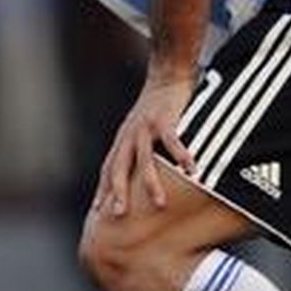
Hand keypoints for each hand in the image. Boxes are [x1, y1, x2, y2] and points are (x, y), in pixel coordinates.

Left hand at [93, 73, 198, 216]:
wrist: (167, 74)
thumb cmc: (157, 106)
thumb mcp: (140, 128)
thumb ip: (138, 149)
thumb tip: (143, 172)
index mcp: (123, 140)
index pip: (109, 169)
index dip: (103, 190)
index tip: (99, 212)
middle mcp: (130, 135)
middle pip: (120, 168)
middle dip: (118, 192)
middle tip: (118, 215)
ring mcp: (146, 127)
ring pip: (146, 160)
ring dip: (152, 183)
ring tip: (160, 204)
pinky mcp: (165, 119)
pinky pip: (173, 141)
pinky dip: (182, 156)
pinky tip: (192, 171)